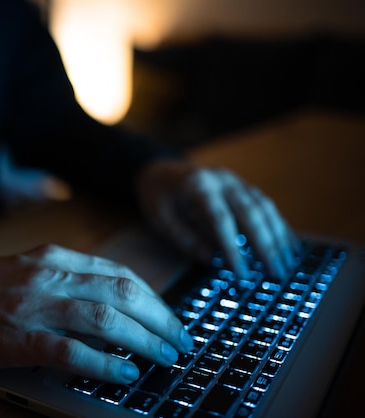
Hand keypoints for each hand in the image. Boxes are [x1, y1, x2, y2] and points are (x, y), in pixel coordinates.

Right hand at [0, 245, 193, 383]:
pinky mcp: (20, 338)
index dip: (153, 299)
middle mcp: (51, 277)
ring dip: (143, 339)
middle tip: (180, 341)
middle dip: (159, 318)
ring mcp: (36, 306)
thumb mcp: (31, 270)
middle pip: (122, 292)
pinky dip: (104, 363)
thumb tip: (117, 306)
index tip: (171, 318)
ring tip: (165, 357)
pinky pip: (71, 350)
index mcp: (56, 259)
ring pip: (105, 318)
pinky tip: (125, 373)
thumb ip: (70, 281)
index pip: (119, 274)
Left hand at [136, 159, 298, 278]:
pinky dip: (278, 225)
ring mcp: (235, 180)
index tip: (242, 273)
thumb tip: (211, 258)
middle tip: (276, 273)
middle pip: (250, 212)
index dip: (233, 247)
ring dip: (277, 236)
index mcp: (197, 186)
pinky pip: (265, 204)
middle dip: (265, 244)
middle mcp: (221, 180)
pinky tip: (288, 245)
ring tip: (286, 264)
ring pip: (263, 206)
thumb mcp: (160, 218)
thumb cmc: (159, 197)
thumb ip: (184, 238)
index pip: (220, 219)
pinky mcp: (242, 185)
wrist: (161, 171)